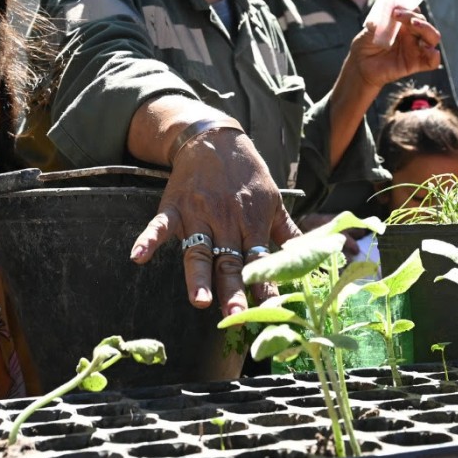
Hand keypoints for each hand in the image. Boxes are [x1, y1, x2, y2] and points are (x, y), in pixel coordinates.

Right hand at [130, 129, 301, 316]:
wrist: (214, 139)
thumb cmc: (247, 174)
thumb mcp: (273, 200)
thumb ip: (289, 234)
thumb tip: (319, 254)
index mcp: (252, 223)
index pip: (259, 260)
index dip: (264, 284)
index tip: (269, 310)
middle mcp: (226, 222)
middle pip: (229, 262)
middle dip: (232, 291)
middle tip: (235, 318)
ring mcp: (198, 215)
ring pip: (199, 251)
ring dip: (198, 276)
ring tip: (199, 300)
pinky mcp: (174, 207)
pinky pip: (159, 226)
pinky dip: (148, 240)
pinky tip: (138, 257)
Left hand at [349, 7, 440, 88]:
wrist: (360, 67)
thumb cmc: (365, 46)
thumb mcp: (368, 31)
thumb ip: (378, 22)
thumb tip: (385, 12)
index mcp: (402, 23)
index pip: (414, 11)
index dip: (408, 6)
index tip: (394, 7)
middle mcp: (411, 34)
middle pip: (423, 22)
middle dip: (414, 16)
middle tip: (398, 14)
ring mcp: (414, 48)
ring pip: (432, 37)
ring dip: (426, 29)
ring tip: (413, 25)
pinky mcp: (415, 64)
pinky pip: (431, 62)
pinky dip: (434, 56)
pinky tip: (429, 50)